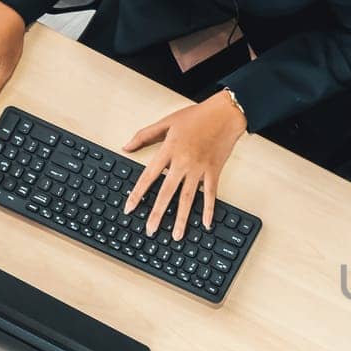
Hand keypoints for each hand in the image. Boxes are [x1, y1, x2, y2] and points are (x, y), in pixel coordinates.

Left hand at [122, 91, 246, 239]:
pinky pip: (211, 195)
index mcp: (169, 150)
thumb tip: (126, 147)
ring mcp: (200, 169)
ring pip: (188, 198)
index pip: (149, 176)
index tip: (130, 208)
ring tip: (177, 236)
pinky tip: (205, 224)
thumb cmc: (197, 116)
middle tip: (150, 230)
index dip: (138, 194)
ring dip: (182, 219)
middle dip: (157, 214)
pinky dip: (208, 210)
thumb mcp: (166, 122)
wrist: (224, 114)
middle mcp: (183, 162)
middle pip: (167, 193)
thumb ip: (144, 135)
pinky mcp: (214, 171)